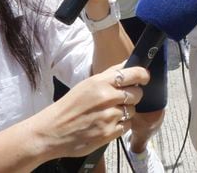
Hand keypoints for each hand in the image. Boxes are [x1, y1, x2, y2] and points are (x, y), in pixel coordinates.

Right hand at [30, 64, 148, 159]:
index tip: (144, 78)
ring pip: (133, 110)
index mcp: (101, 82)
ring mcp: (109, 116)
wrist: (52, 131)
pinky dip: (120, 125)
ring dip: (125, 112)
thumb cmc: (69, 106)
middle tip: (120, 100)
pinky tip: (107, 124)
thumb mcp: (87, 84)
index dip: (143, 75)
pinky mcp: (109, 132)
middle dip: (132, 96)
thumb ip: (109, 75)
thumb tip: (128, 64)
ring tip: (109, 113)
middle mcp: (107, 97)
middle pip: (137, 93)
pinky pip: (126, 126)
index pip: (134, 73)